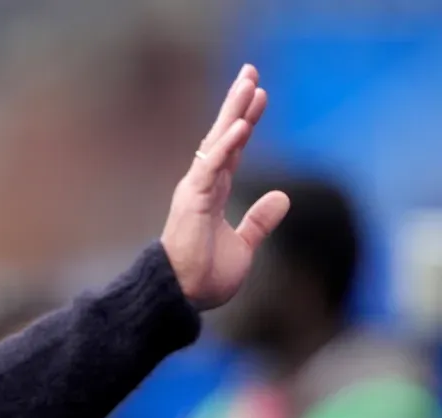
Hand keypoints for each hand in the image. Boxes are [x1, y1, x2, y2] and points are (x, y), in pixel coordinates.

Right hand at [160, 64, 289, 309]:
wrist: (183, 297)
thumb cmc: (204, 276)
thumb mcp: (243, 246)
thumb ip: (259, 221)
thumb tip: (282, 197)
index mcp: (213, 194)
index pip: (232, 150)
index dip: (246, 122)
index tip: (260, 96)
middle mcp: (203, 185)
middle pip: (223, 136)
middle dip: (237, 104)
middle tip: (250, 72)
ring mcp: (196, 190)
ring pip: (216, 143)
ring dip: (233, 113)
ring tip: (249, 84)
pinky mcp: (193, 200)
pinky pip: (212, 166)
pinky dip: (226, 145)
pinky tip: (240, 125)